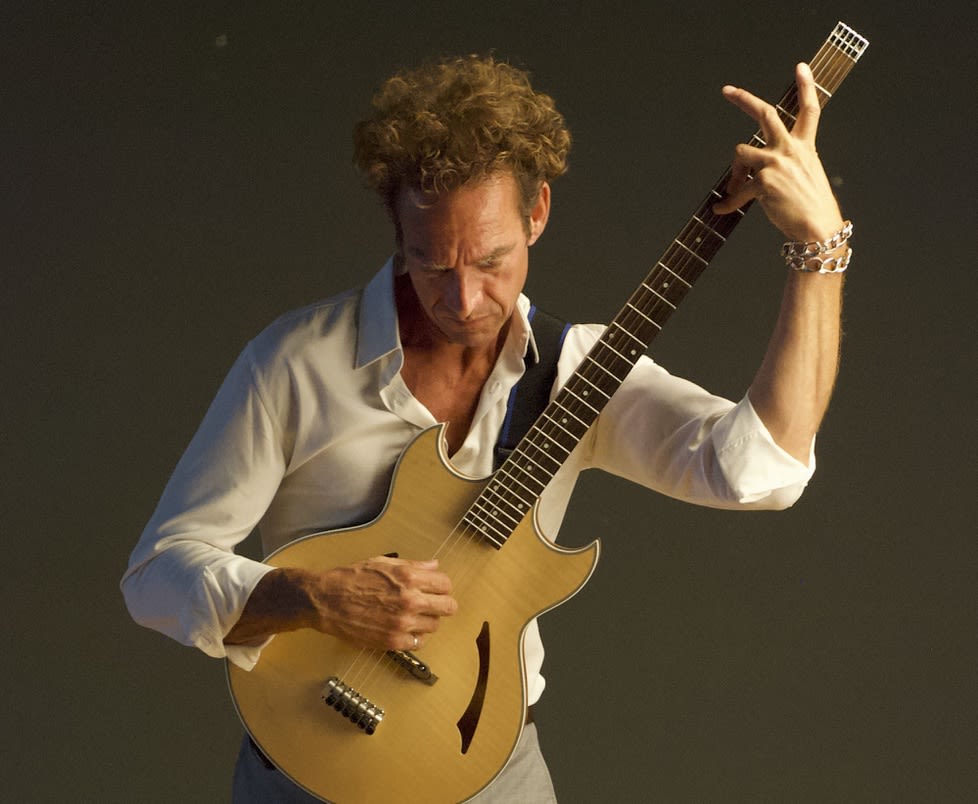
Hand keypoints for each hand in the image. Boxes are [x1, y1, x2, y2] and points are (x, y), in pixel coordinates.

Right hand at [304, 556, 457, 650]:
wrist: (326, 600)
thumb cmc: (352, 578)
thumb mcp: (383, 563)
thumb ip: (413, 565)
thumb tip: (434, 566)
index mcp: (409, 577)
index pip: (445, 584)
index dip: (442, 587)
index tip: (436, 589)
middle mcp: (410, 600)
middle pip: (448, 607)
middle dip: (442, 604)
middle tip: (431, 605)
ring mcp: (402, 622)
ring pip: (434, 626)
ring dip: (427, 621)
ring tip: (412, 616)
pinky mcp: (393, 641)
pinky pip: (418, 643)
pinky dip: (414, 637)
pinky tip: (404, 629)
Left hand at [713, 62, 842, 242]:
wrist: (817, 228)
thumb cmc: (811, 207)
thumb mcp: (807, 176)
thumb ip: (786, 164)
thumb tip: (757, 170)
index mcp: (804, 147)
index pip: (809, 110)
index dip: (806, 86)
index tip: (801, 67)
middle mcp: (790, 150)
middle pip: (766, 114)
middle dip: (744, 99)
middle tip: (727, 90)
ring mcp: (776, 164)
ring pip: (741, 152)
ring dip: (733, 171)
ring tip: (733, 189)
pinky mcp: (763, 182)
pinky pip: (736, 191)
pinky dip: (728, 203)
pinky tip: (721, 210)